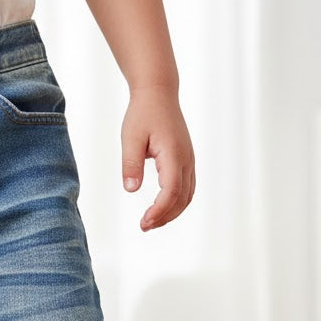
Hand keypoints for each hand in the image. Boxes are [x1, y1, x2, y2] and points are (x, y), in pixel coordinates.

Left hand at [121, 86, 194, 230]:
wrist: (158, 93)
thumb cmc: (143, 113)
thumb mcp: (131, 138)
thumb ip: (131, 164)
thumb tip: (131, 189)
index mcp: (174, 154)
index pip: (171, 191)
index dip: (159, 210)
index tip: (144, 222)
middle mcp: (186, 160)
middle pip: (181, 198)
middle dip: (164, 217)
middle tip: (144, 226)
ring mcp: (189, 161)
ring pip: (187, 196)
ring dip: (171, 213)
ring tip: (150, 222)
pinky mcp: (186, 161)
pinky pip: (187, 188)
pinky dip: (176, 203)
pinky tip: (160, 209)